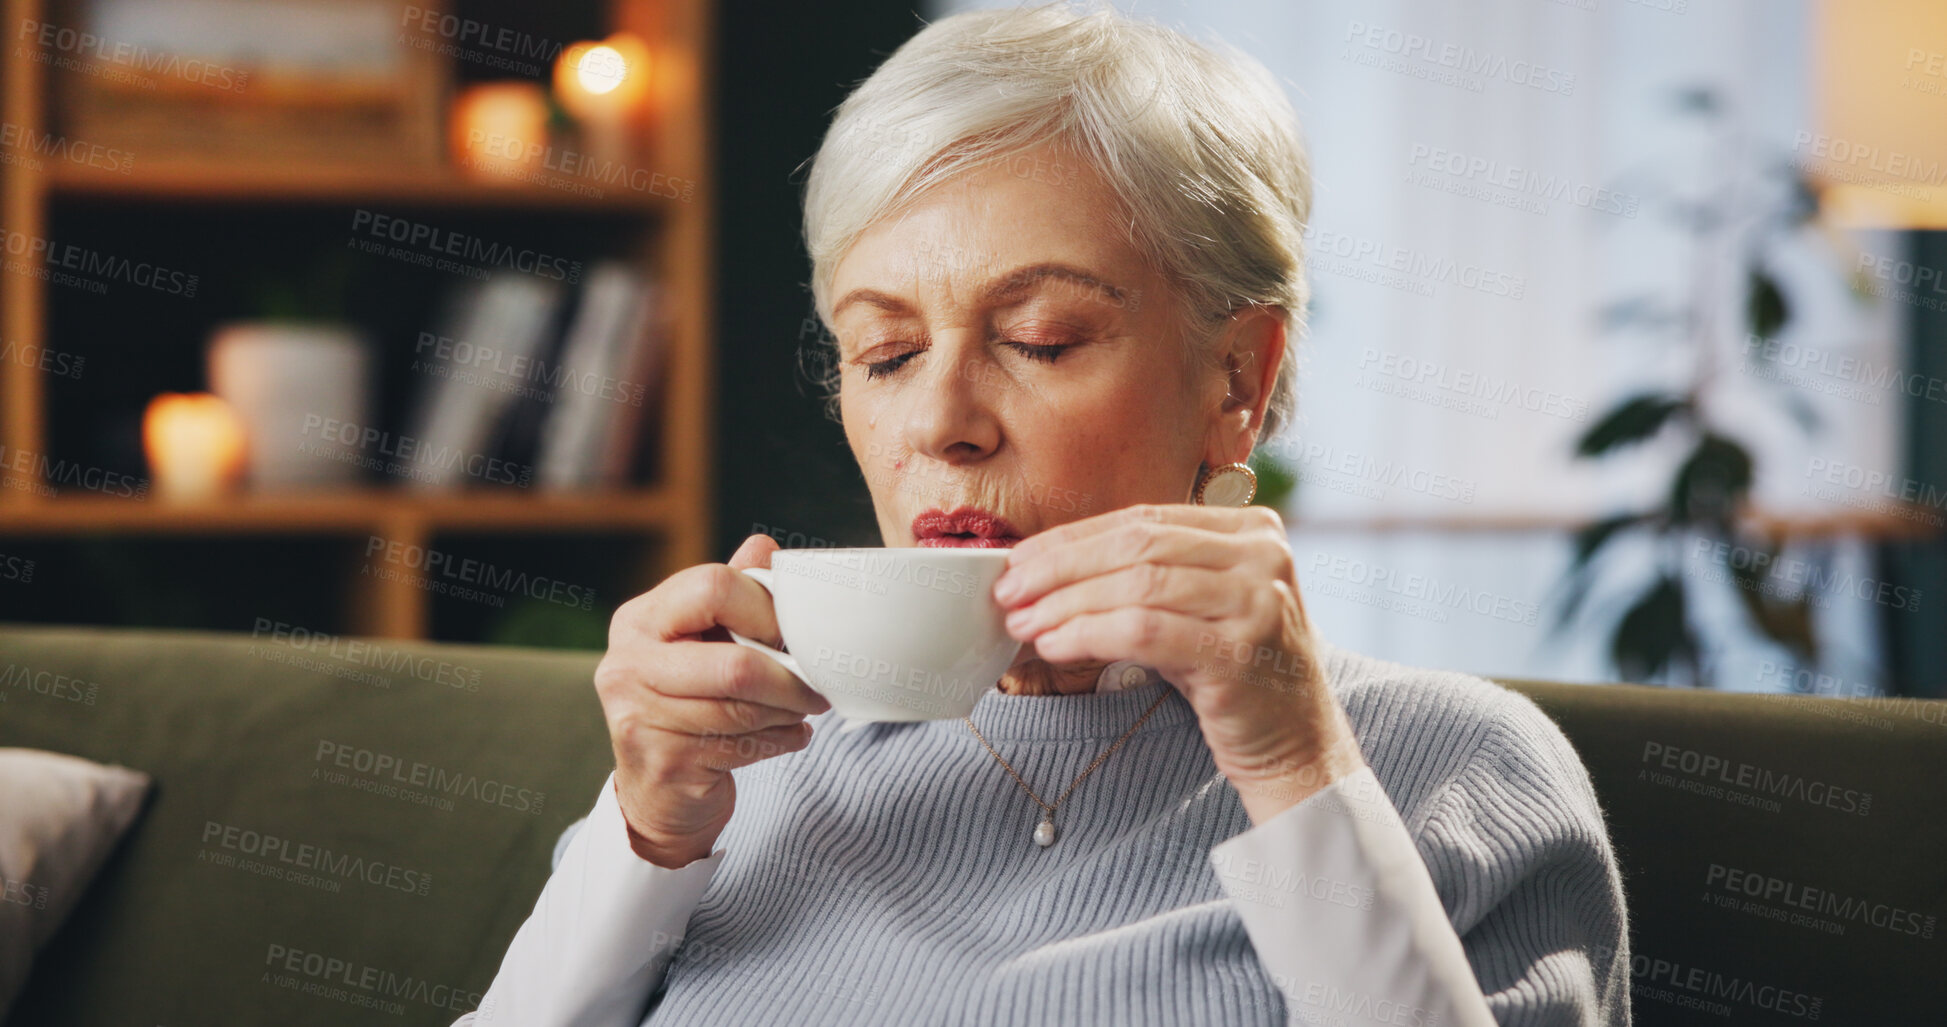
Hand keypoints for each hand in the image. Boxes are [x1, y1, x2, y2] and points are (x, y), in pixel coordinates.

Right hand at [593, 534, 831, 866]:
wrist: (658, 791)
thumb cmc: (689, 703)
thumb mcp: (702, 641)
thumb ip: (731, 594)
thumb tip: (765, 545)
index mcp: (639, 619)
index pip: (712, 586)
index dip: (765, 609)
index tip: (789, 632)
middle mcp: (627, 664)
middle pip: (735, 662)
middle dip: (790, 678)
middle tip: (816, 685)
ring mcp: (638, 716)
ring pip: (743, 709)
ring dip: (789, 712)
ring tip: (802, 710)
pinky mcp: (662, 763)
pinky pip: (742, 746)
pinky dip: (780, 741)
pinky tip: (786, 736)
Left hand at [991, 503, 1364, 822]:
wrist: (1297, 747)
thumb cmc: (1231, 675)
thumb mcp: (1198, 607)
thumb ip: (1143, 575)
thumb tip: (1042, 571)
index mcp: (1251, 529)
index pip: (1143, 518)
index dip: (1072, 538)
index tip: (1019, 561)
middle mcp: (1262, 555)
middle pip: (1136, 545)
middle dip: (1060, 567)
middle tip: (1008, 592)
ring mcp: (1258, 601)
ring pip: (1137, 585)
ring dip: (1066, 604)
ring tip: (1023, 624)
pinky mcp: (1242, 651)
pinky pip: (1145, 632)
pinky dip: (1089, 634)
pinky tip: (1054, 647)